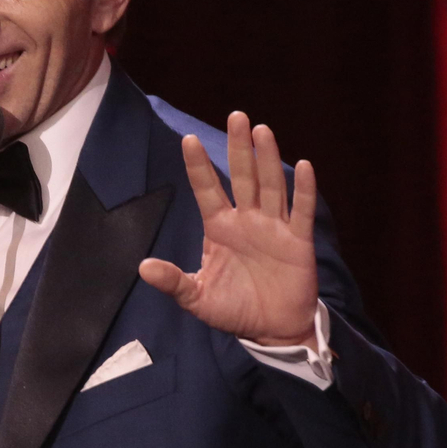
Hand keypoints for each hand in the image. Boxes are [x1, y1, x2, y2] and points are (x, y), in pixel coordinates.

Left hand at [138, 112, 318, 346]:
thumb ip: (174, 281)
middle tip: (236, 116)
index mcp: (220, 228)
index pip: (207, 189)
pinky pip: (301, 211)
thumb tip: (143, 267)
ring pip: (271, 186)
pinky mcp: (298, 241)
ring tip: (262, 130)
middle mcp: (247, 220)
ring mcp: (273, 227)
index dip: (199, 166)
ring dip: (268, 159)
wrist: (272, 331)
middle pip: (242, 177)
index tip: (188, 140)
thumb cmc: (234, 309)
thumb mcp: (197, 298)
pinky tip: (303, 166)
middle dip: (238, 148)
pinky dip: (303, 190)